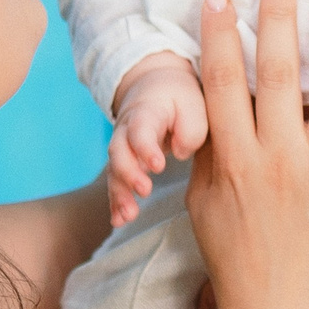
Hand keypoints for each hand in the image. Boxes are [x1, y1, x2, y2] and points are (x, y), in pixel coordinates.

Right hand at [109, 53, 208, 225]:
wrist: (156, 88)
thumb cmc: (180, 98)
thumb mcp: (193, 103)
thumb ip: (191, 128)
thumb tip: (180, 152)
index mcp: (147, 111)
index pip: (141, 129)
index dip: (146, 148)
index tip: (158, 166)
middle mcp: (127, 129)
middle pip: (119, 151)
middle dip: (128, 173)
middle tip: (144, 190)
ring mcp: (122, 147)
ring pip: (114, 170)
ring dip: (119, 194)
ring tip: (128, 216)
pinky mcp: (124, 162)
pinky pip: (116, 182)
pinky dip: (116, 202)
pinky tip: (119, 221)